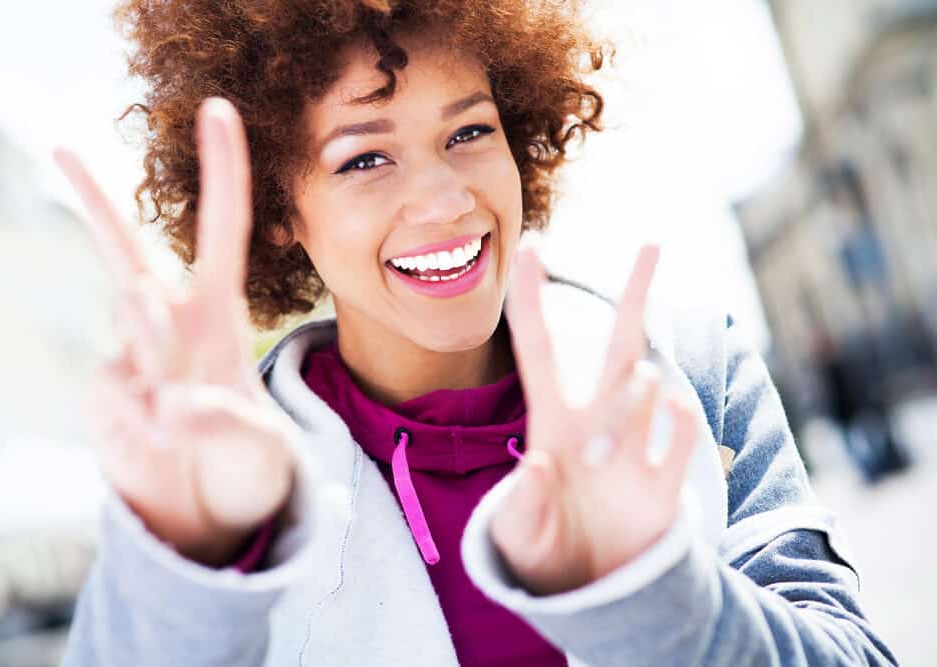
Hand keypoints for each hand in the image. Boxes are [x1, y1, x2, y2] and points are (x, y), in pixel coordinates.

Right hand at [56, 98, 298, 566]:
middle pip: (124, 251)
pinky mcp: (104, 394)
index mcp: (220, 313)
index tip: (218, 109)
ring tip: (176, 406)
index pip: (223, 229)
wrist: (205, 505)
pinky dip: (142, 427)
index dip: (225, 169)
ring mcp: (131, 357)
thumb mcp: (260, 450)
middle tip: (58, 145)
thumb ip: (225, 424)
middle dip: (95, 201)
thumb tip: (169, 406)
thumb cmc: (245, 462)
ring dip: (156, 354)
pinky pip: (117, 398)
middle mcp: (169, 324)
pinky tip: (158, 445)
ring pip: (132, 332)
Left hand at [491, 245, 699, 594]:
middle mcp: (597, 419)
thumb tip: (541, 466)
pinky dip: (676, 419)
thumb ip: (525, 505)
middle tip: (652, 241)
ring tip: (601, 465)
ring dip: (626, 410)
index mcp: (549, 422)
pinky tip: (661, 434)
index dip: (530, 299)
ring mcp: (637, 442)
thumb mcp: (519, 537)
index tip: (528, 246)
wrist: (590, 590)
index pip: (538, 347)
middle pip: (621, 342)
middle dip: (635, 291)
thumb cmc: (542, 553)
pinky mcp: (668, 476)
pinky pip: (682, 426)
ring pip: (644, 384)